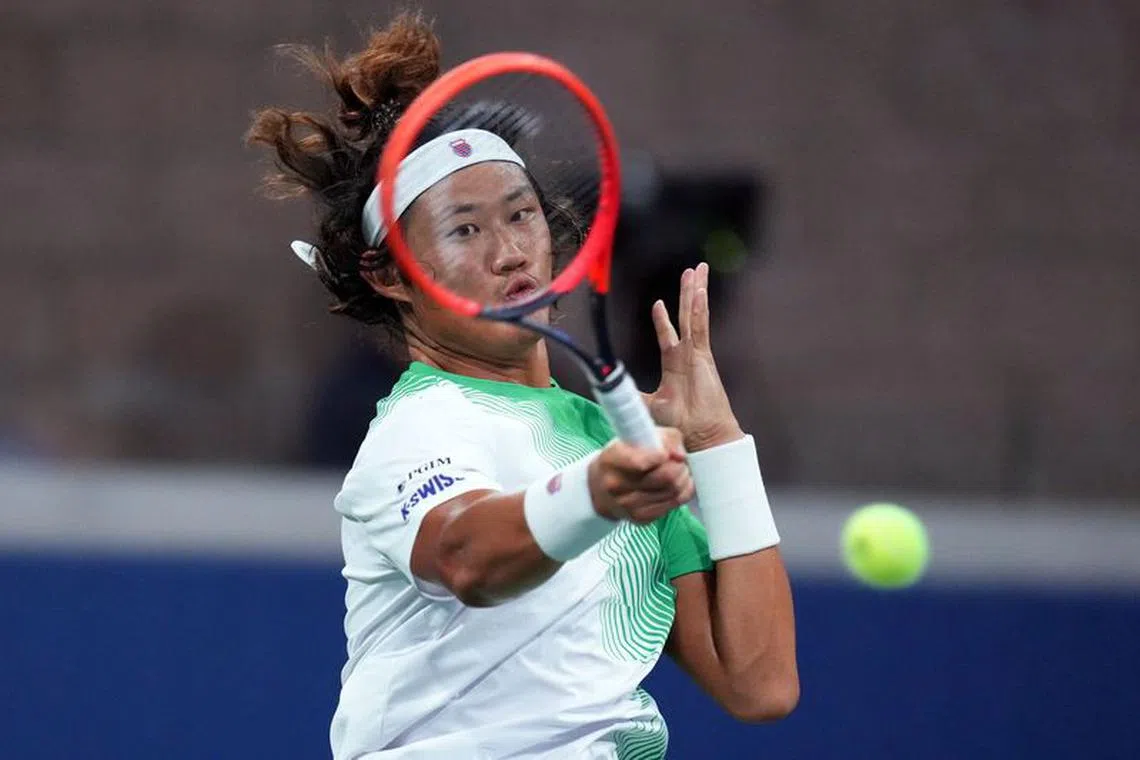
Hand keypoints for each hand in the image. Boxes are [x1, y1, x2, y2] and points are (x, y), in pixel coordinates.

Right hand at [588, 427, 694, 524]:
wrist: (600, 487)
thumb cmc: (623, 456)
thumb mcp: (637, 437)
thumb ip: (665, 438)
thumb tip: (680, 456)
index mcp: (611, 460)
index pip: (641, 462)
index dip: (662, 456)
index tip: (666, 452)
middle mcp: (616, 485)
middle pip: (666, 477)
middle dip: (680, 467)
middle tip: (680, 461)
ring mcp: (627, 505)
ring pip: (673, 492)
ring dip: (683, 479)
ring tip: (680, 471)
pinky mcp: (640, 518)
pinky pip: (673, 505)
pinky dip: (682, 493)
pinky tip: (678, 485)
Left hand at [643, 262, 743, 451]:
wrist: (700, 438)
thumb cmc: (679, 426)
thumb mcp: (647, 407)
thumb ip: (633, 396)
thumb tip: (613, 392)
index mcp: (675, 366)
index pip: (669, 336)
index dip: (663, 320)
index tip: (658, 304)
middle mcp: (687, 356)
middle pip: (686, 317)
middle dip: (687, 294)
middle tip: (691, 272)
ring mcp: (697, 355)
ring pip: (695, 316)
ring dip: (695, 292)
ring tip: (698, 270)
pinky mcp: (703, 358)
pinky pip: (700, 328)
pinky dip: (700, 309)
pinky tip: (699, 292)